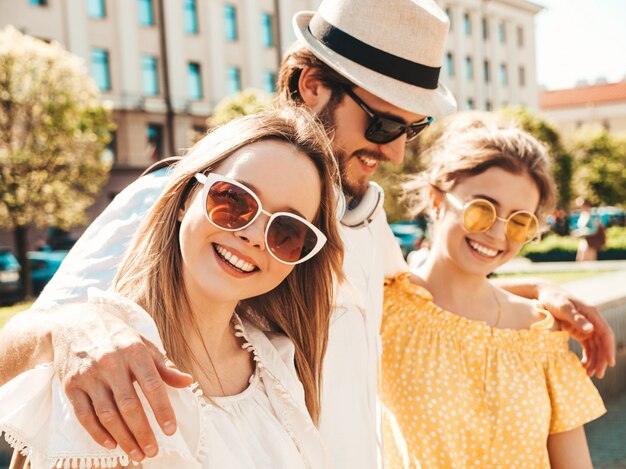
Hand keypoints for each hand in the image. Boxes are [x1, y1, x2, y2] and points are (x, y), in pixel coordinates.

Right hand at [51, 303, 192, 461]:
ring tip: (136, 453)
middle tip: (152, 450)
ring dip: (122, 438)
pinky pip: (84, 415)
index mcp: (134, 351)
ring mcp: (89, 375)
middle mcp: (111, 363)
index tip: (170, 430)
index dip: (162, 409)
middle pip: (129, 405)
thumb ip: (164, 366)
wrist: (73, 324)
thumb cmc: (115, 336)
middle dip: (142, 432)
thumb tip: (187, 382)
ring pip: (107, 414)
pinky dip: (97, 433)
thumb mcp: (143, 343)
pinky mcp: (71, 385)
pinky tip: (112, 444)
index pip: (152, 385)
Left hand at [537, 283, 615, 377]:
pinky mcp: (579, 330)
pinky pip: (587, 346)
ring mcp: (586, 326)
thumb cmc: (553, 299)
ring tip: (588, 374)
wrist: (543, 294)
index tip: (609, 363)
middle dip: (601, 360)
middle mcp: (592, 320)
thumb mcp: (563, 307)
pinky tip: (582, 365)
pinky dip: (586, 356)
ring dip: (593, 360)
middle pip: (601, 343)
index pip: (606, 334)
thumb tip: (591, 330)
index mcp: (592, 314)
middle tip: (597, 375)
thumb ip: (576, 318)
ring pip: (595, 347)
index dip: (609, 349)